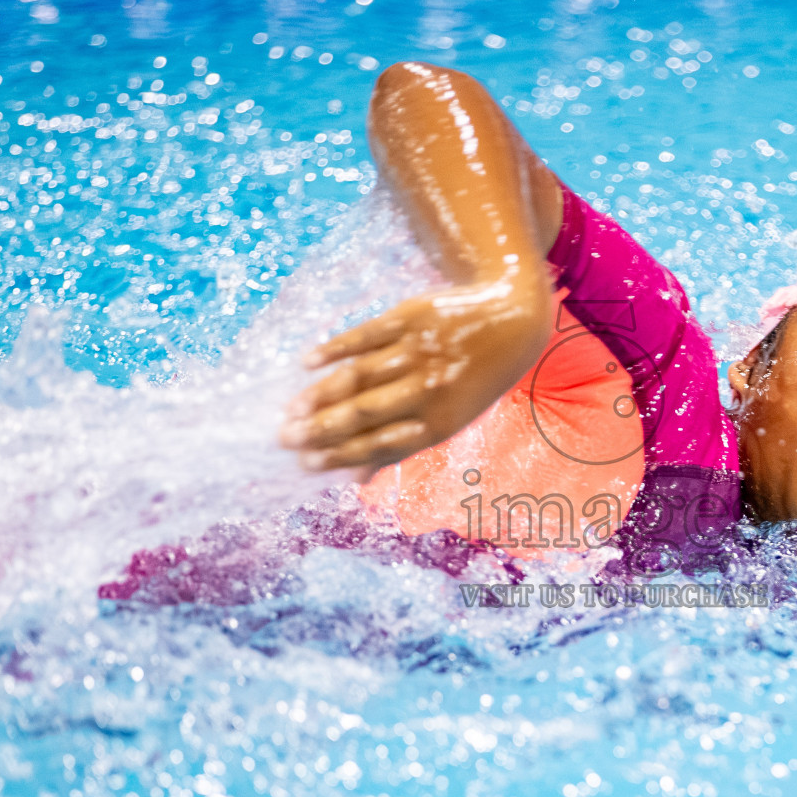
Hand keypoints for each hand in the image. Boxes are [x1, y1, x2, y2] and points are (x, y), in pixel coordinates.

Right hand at [279, 272, 550, 480]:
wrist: (511, 321)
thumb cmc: (474, 380)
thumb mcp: (451, 419)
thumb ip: (402, 445)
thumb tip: (356, 478)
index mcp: (439, 422)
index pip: (379, 443)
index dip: (341, 455)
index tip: (304, 463)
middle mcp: (428, 388)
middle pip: (365, 411)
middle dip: (322, 428)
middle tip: (284, 438)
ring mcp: (418, 351)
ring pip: (360, 376)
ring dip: (321, 393)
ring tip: (291, 408)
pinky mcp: (411, 318)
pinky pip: (366, 335)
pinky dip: (335, 349)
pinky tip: (307, 363)